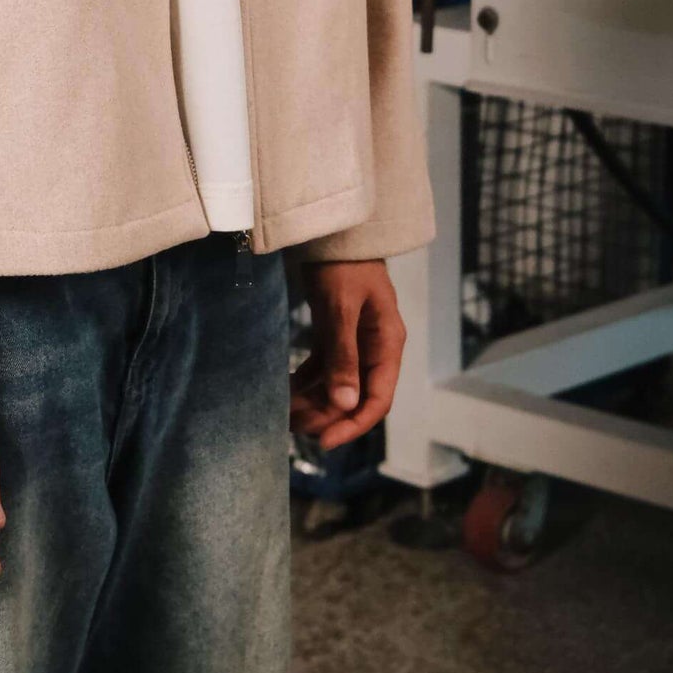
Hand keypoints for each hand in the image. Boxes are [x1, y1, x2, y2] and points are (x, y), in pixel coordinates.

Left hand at [290, 260, 405, 450]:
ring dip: (313, 401)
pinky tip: (284, 392)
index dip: (354, 424)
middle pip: (355, 396)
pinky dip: (305, 382)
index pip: (378, 398)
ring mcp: (354, 342)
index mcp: (387, 343)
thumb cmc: (343, 264)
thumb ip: (344, 355)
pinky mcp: (335, 334)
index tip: (325, 442)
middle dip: (327, 415)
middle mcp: (374, 347)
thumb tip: (346, 404)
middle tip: (294, 428)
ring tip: (284, 415)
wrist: (333, 230)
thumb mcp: (342, 308)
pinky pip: (322, 368)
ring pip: (336, 385)